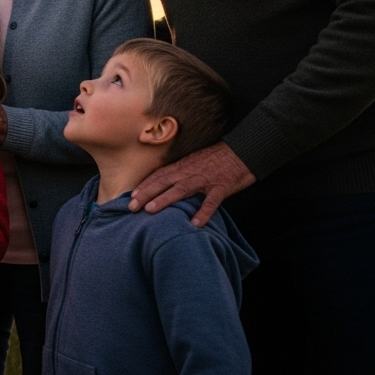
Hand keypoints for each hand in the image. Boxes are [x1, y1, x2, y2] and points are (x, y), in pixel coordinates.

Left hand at [128, 142, 255, 226]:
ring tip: (150, 210)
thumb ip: (181, 172)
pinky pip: (211, 201)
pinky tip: (195, 223)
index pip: (159, 175)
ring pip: (181, 190)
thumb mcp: (195, 161)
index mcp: (183, 166)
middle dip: (146, 194)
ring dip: (164, 199)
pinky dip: (203, 212)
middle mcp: (190, 171)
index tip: (131, 196)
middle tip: (131, 207)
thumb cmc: (218, 158)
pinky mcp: (221, 187)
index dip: (144, 185)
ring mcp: (205, 179)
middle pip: (164, 182)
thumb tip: (167, 183)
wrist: (243, 151)